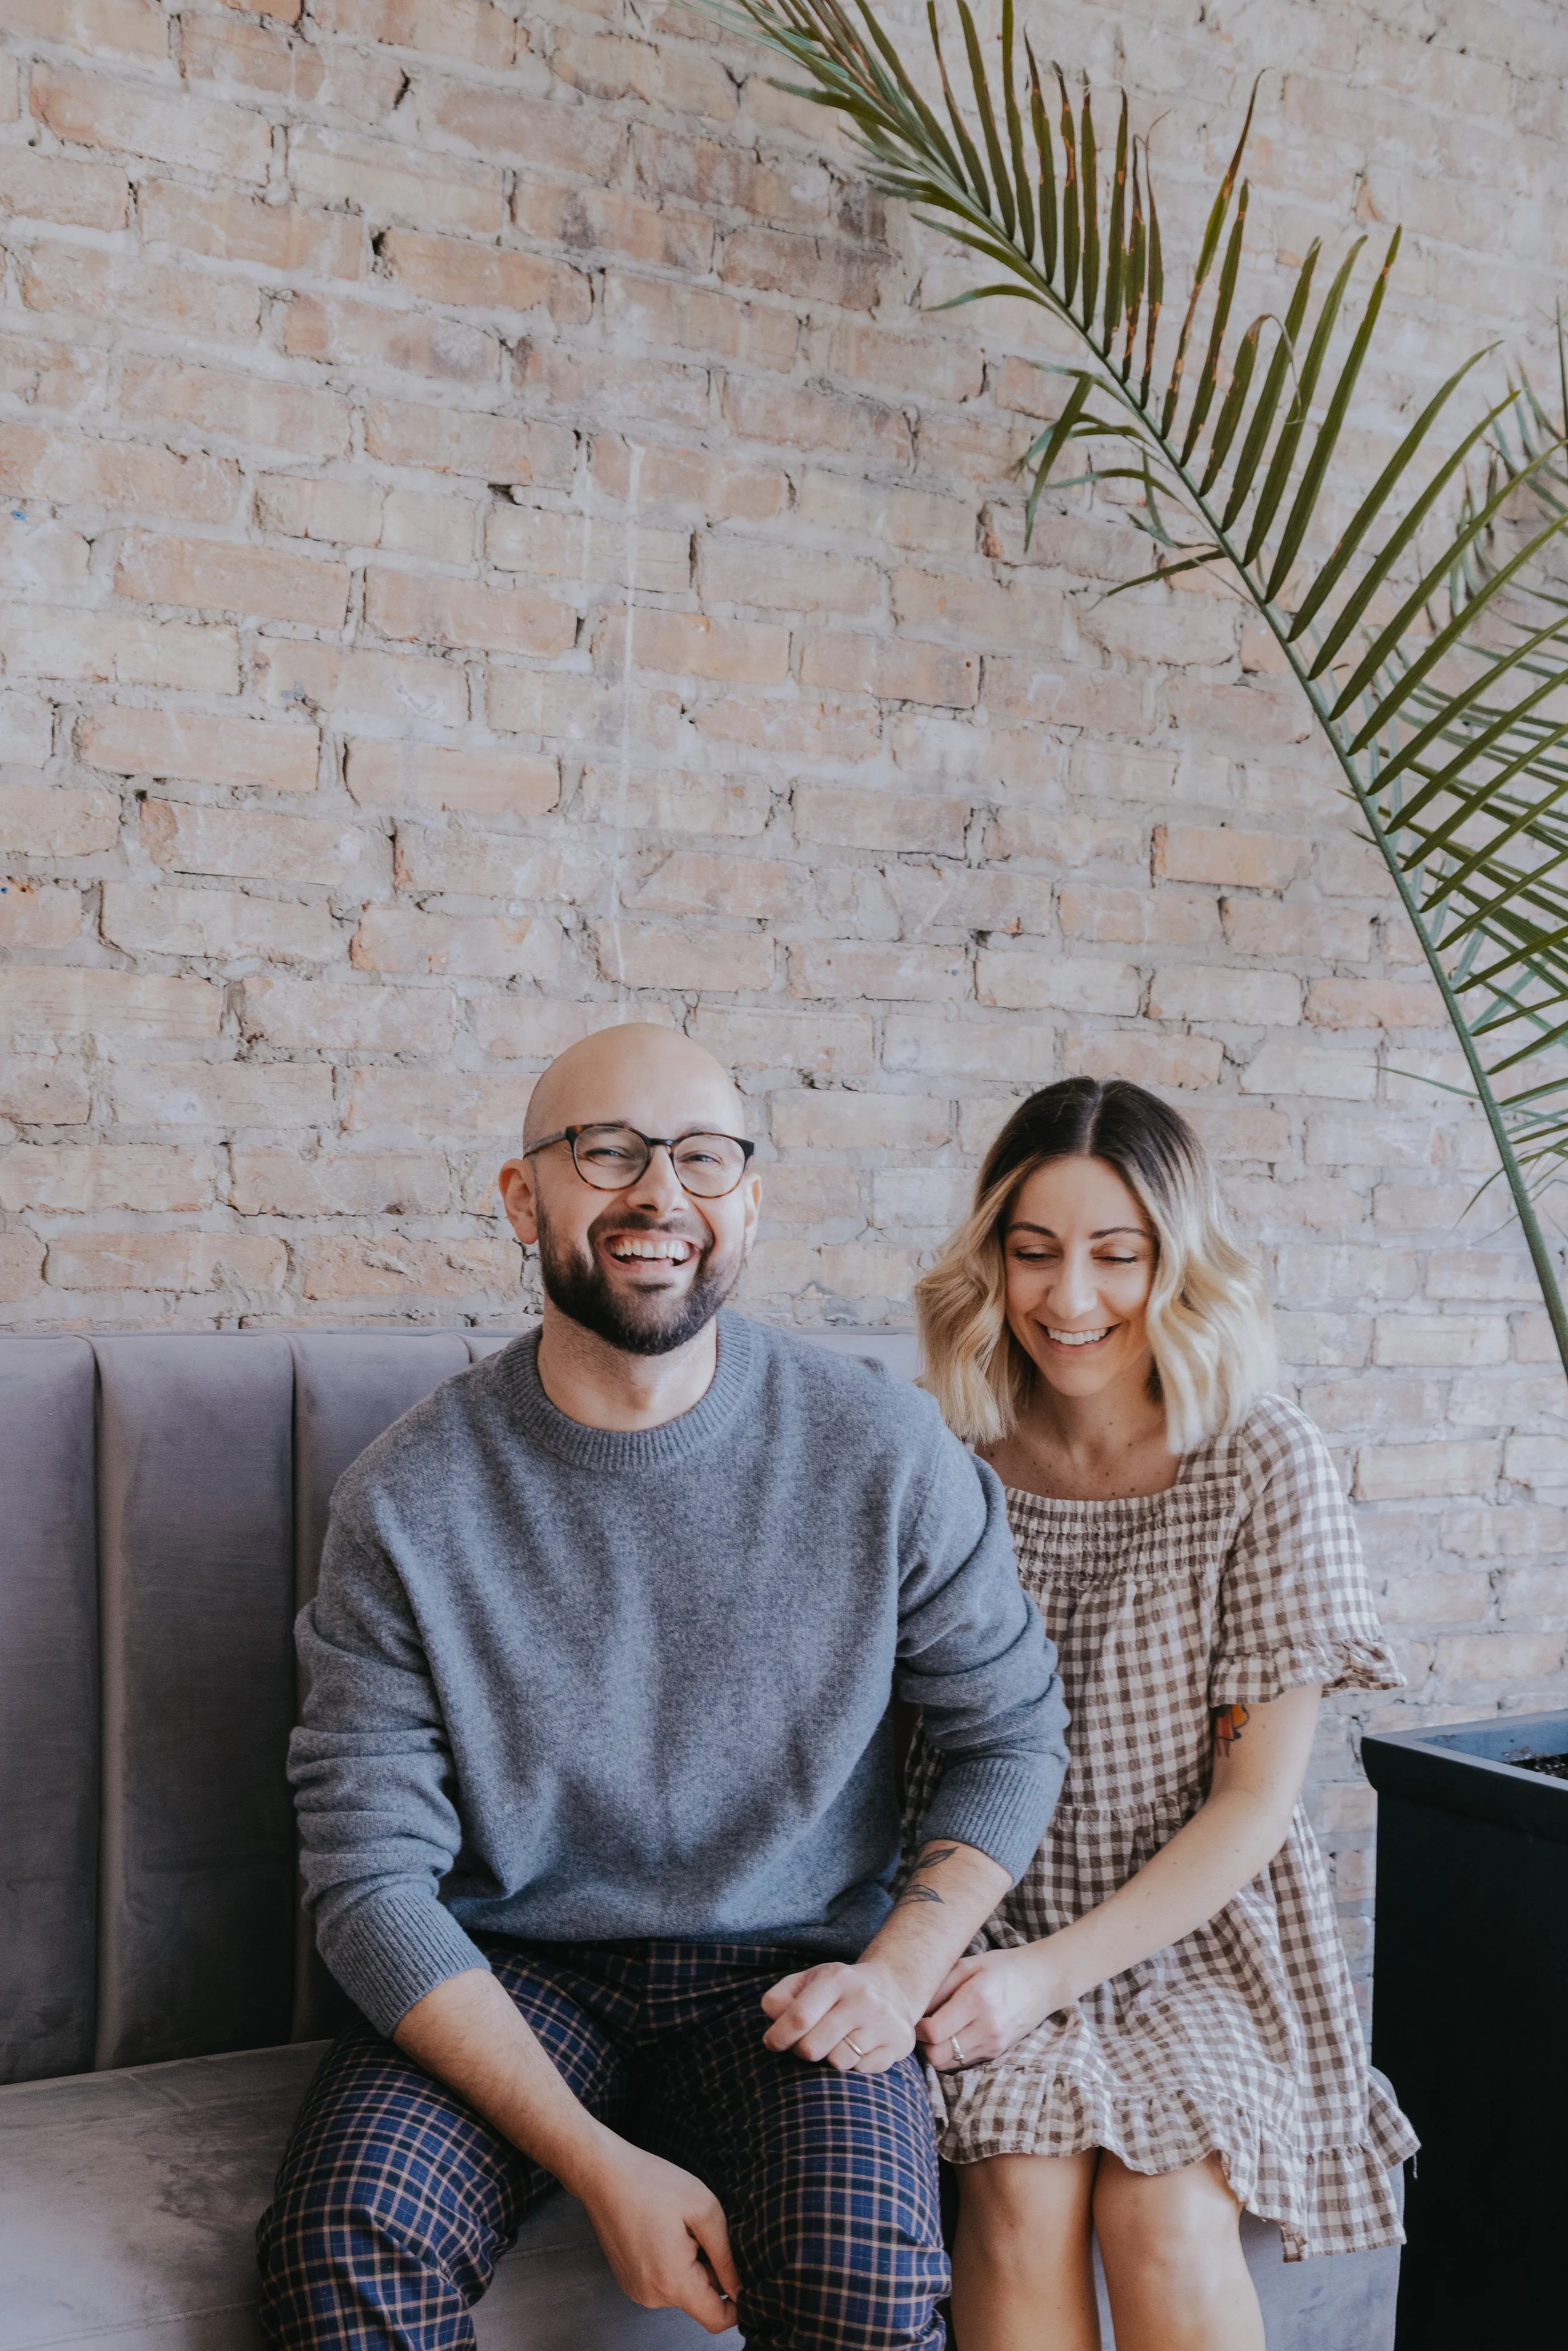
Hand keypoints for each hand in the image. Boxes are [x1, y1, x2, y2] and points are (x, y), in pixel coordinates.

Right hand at [575, 2135, 738, 2334]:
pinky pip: (663, 2281)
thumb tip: (739, 2289)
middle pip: (699, 2300)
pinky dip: (672, 2262)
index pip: (716, 2319)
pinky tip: (662, 2230)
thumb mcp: (703, 2209)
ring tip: (677, 2226)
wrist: (603, 2173)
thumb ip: (726, 2256)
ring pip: (682, 2288)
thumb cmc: (651, 2183)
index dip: (738, 2304)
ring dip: (690, 2264)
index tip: (744, 2275)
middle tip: (699, 2229)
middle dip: (710, 2270)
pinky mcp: (629, 2280)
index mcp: (673, 2282)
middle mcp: (652, 2296)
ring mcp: (637, 2290)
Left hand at [761, 1958, 917, 2073]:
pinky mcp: (899, 2043)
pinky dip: (855, 2064)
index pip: (799, 2017)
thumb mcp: (807, 1981)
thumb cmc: (837, 1989)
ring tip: (836, 2041)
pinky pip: (862, 2071)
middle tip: (809, 2041)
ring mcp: (884, 2021)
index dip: (779, 2037)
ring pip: (838, 2062)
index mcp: (836, 1978)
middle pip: (813, 2047)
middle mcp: (863, 1998)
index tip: (772, 2043)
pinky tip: (860, 2046)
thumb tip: (773, 2028)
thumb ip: (780, 1999)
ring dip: (830, 2058)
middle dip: (803, 2050)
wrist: (891, 1986)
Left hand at [916, 1943, 1065, 2070]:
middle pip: (937, 2055)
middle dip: (922, 2044)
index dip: (915, 2027)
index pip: (933, 2031)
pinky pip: (963, 2062)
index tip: (911, 2015)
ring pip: (948, 2063)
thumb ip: (939, 1987)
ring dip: (934, 2051)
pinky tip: (951, 2035)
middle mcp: (986, 2027)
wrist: (1044, 1980)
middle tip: (919, 2026)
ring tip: (934, 2030)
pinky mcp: (997, 2052)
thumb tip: (913, 2007)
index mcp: (977, 2000)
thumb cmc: (1002, 1967)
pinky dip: (951, 2053)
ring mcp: (994, 2044)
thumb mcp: (968, 1965)